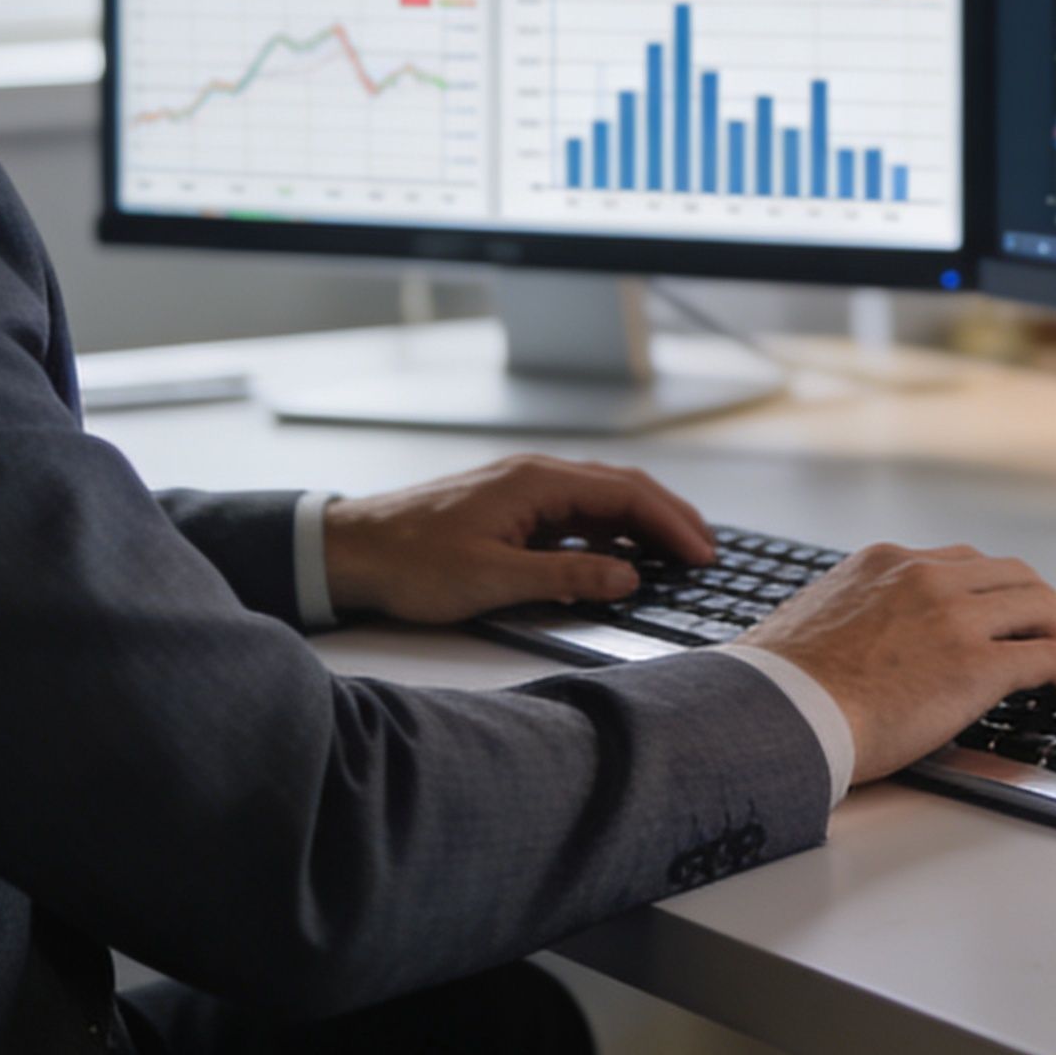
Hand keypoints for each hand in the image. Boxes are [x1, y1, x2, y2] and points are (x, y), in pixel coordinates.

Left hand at [322, 454, 715, 625]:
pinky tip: (620, 557)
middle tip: (705, 553)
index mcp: (536, 482)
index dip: (671, 524)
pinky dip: (609, 532)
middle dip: (669, 519)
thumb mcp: (492, 579)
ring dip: (642, 524)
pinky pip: (575, 514)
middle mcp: (535, 476)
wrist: (350, 550)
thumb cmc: (411, 562)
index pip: (625, 495)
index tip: (702, 553)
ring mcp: (522, 489)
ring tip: (676, 554)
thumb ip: (565, 578)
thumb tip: (627, 578)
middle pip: (621, 489)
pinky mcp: (510, 509)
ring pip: (600, 500)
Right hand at [737, 543, 1055, 783]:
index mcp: (883, 564)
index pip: (959, 562)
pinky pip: (1047, 657)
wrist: (777, 714)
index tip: (1005, 611)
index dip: (992, 590)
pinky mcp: (977, 664)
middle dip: (1041, 604)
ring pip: (1039, 605)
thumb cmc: (779, 687)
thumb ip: (851, 618)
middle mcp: (924, 576)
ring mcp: (955, 616)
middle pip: (1010, 575)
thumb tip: (857, 648)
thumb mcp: (813, 621)